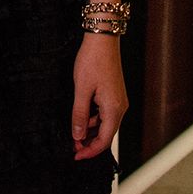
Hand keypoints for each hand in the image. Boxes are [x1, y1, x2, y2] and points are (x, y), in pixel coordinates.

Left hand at [71, 34, 127, 160]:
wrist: (103, 39)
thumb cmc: (93, 61)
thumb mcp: (81, 89)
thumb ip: (79, 114)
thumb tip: (77, 136)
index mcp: (114, 109)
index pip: (103, 141)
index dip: (89, 151)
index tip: (75, 155)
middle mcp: (120, 107)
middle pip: (106, 134)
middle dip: (89, 141)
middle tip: (72, 144)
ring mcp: (118, 100)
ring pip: (105, 123)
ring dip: (90, 129)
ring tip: (74, 130)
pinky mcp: (114, 93)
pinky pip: (104, 112)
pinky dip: (94, 118)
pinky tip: (82, 115)